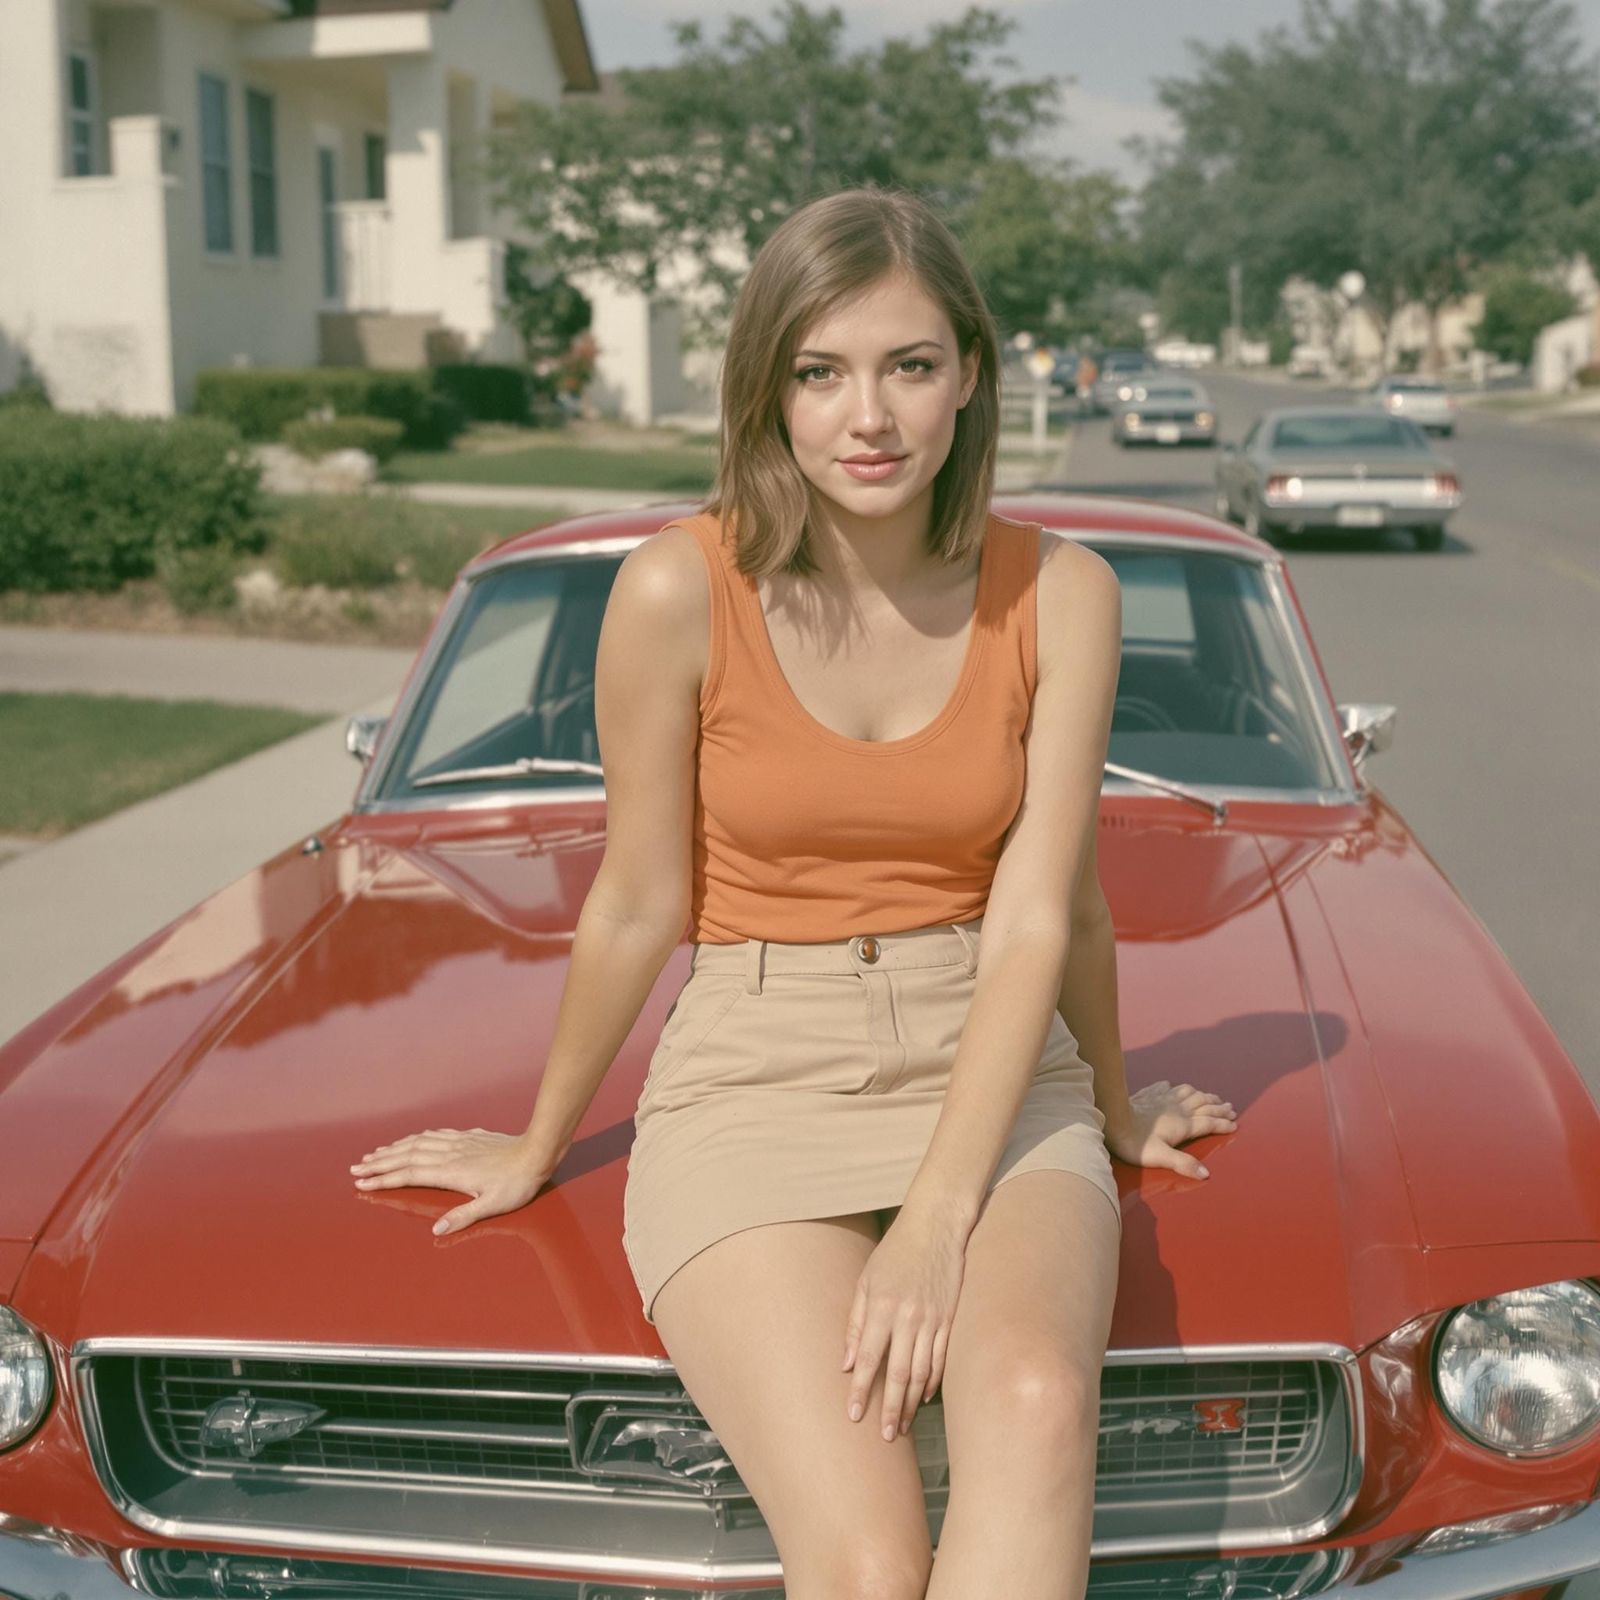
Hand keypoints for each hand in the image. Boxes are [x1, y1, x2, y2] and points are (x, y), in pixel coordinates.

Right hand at [349, 1127, 565, 1235]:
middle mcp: (450, 1154)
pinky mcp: (468, 1136)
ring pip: (418, 1143)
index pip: (410, 1175)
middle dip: (380, 1162)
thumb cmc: (516, 1183)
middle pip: (407, 1156)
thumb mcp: (492, 1206)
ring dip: (394, 1148)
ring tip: (375, 1153)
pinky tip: (411, 1139)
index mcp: (451, 1172)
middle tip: (356, 1167)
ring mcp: (458, 1143)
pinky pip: (435, 1134)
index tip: (363, 1182)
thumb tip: (436, 1230)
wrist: (536, 1152)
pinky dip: (416, 1137)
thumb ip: (464, 1217)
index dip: (384, 1179)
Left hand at [842, 1207, 967, 1442]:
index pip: (869, 1359)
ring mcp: (933, 1319)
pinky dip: (933, 1382)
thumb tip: (847, 1363)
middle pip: (898, 1374)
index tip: (854, 1417)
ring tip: (902, 1426)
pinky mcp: (950, 1319)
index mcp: (882, 1307)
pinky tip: (923, 1398)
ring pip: (922, 1372)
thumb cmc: (895, 1252)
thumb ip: (856, 1322)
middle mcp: (908, 1317)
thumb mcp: (866, 1280)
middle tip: (884, 1437)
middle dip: (890, 1408)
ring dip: (911, 1403)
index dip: (861, 1391)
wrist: (936, 1226)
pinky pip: (941, 1359)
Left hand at [1103, 1080, 1236, 1176]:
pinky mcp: (1150, 1094)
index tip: (1235, 1124)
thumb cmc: (1136, 1143)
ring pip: (1190, 1093)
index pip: (1209, 1123)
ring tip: (1211, 1096)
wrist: (1114, 1119)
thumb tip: (1206, 1174)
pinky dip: (1177, 1087)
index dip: (1223, 1124)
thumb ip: (1184, 1164)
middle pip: (1204, 1105)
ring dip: (1203, 1095)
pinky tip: (1174, 1087)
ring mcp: (1164, 1099)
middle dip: (1219, 1107)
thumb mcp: (1161, 1157)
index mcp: (1183, 1125)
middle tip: (1231, 1108)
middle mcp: (1178, 1109)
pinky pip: (1168, 1087)